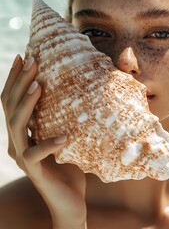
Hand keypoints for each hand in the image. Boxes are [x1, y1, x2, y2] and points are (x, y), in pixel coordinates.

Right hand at [1, 55, 86, 228]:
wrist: (70, 199)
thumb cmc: (69, 166)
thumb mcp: (62, 135)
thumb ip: (57, 118)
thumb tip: (68, 91)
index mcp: (22, 134)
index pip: (12, 102)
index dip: (15, 80)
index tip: (23, 57)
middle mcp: (16, 143)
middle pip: (10, 108)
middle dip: (19, 82)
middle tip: (31, 61)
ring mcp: (23, 158)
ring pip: (16, 125)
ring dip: (26, 103)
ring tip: (39, 85)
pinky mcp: (34, 172)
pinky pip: (35, 154)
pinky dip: (49, 143)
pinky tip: (65, 136)